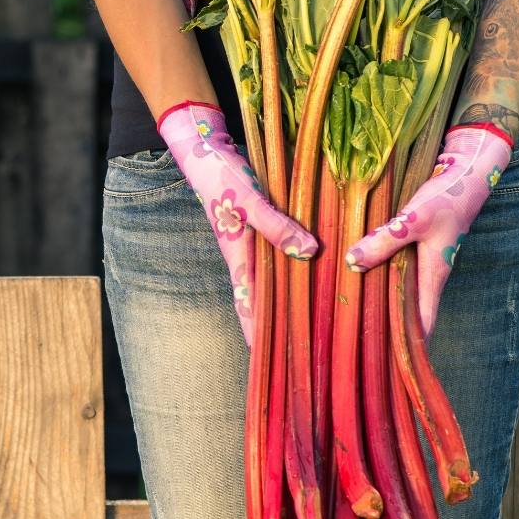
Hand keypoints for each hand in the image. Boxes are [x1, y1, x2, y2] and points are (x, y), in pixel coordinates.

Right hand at [158, 101, 316, 345]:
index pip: (249, 311)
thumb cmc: (222, 176)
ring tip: (313, 326)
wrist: (205, 149)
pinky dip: (294, 272)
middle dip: (278, 330)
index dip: (258, 339)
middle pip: (262, 304)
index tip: (270, 368)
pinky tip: (313, 275)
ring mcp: (253, 245)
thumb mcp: (250, 201)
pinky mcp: (261, 228)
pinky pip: (280, 260)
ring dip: (288, 303)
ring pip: (273, 284)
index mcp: (239, 259)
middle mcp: (246, 258)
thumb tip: (310, 254)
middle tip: (301, 356)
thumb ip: (278, 227)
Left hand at [344, 123, 513, 336]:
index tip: (386, 370)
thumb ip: (384, 239)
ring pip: (396, 292)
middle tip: (355, 350)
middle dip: (385, 331)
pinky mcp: (412, 246)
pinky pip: (391, 270)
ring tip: (347, 321)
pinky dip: (376, 278)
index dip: (406, 349)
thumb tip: (353, 262)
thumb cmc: (447, 197)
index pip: (420, 325)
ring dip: (377, 304)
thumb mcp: (413, 218)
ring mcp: (420, 262)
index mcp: (432, 277)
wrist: (467, 173)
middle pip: (405, 313)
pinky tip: (353, 278)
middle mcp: (427, 275)